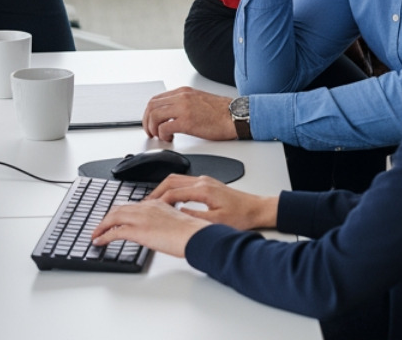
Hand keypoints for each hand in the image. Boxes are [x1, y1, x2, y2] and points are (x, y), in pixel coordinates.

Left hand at [90, 198, 209, 257]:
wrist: (195, 236)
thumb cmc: (192, 232)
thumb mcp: (177, 222)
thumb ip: (164, 223)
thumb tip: (160, 232)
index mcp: (157, 204)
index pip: (133, 206)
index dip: (120, 212)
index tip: (114, 220)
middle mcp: (147, 208)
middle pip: (119, 209)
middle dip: (107, 218)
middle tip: (100, 226)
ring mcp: (141, 218)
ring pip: (113, 217)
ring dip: (101, 226)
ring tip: (96, 234)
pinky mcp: (138, 231)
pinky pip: (114, 232)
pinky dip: (103, 236)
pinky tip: (99, 241)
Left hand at [142, 87, 236, 141]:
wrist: (235, 116)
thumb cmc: (221, 111)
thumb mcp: (198, 100)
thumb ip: (183, 103)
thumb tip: (170, 114)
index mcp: (184, 92)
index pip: (156, 99)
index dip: (149, 112)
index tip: (150, 122)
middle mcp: (182, 97)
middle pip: (151, 106)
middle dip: (147, 121)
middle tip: (151, 131)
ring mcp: (184, 108)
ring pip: (155, 116)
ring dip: (153, 129)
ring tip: (159, 136)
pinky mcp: (187, 122)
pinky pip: (164, 128)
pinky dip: (162, 135)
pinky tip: (170, 139)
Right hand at [149, 175, 278, 231]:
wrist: (257, 209)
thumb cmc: (241, 215)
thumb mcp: (216, 222)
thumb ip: (194, 217)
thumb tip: (176, 214)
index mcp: (203, 190)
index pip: (173, 193)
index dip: (158, 202)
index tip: (147, 210)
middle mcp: (203, 181)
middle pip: (171, 181)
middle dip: (156, 192)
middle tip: (144, 204)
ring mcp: (205, 181)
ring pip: (177, 179)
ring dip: (164, 189)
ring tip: (154, 202)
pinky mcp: (208, 184)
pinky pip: (184, 182)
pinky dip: (173, 188)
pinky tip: (171, 200)